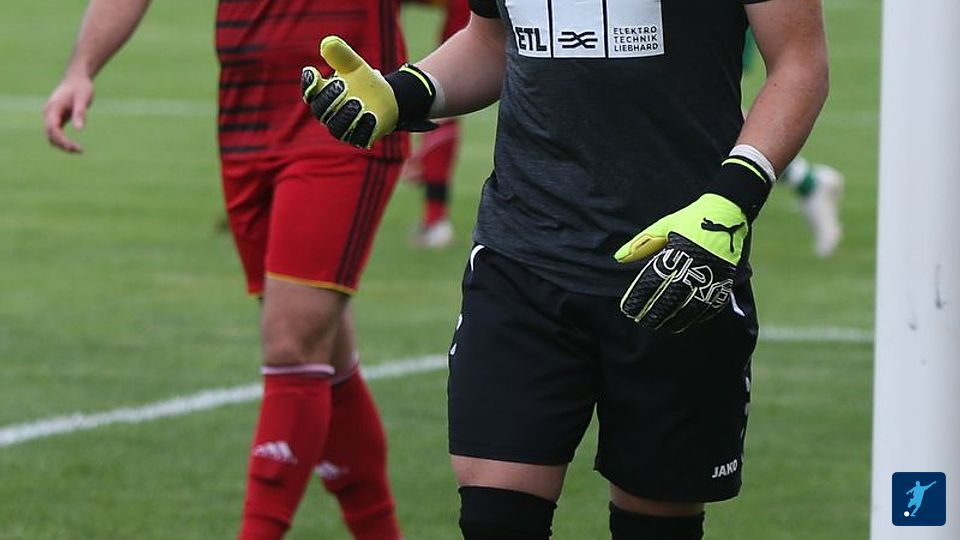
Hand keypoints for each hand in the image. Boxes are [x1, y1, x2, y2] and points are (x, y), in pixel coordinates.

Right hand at [43, 75, 93, 152]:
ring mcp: (51, 117)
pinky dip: (63, 141)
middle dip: (63, 145)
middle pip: (50, 135)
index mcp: (53, 108)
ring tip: (79, 150)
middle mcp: (48, 114)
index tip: (73, 147)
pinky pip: (56, 134)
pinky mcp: (56, 119)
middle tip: (80, 150)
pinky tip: (75, 146)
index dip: (62, 140)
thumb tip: (79, 129)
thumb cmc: (81, 87)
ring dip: (62, 145)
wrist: (76, 78)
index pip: (53, 129)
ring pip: (52, 136)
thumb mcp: (83, 99)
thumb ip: (80, 113)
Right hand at [302, 36, 435, 148]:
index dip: (308, 84)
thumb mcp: (354, 64)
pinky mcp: (359, 138)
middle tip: (343, 85)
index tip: (313, 71)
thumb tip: (328, 43)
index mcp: (323, 95)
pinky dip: (364, 128)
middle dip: (330, 98)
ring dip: (346, 115)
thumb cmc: (364, 80)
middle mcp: (329, 114)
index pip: (309, 92)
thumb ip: (341, 54)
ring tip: (359, 102)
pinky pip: (358, 138)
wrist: (387, 99)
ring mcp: (343, 129)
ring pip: (338, 127)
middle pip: (321, 110)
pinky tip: (372, 116)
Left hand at [615, 194, 747, 331]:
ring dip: (676, 318)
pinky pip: (713, 302)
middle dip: (654, 312)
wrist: (728, 211)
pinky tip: (689, 320)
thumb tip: (618, 258)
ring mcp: (712, 274)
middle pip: (670, 297)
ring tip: (663, 326)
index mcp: (676, 252)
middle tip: (642, 321)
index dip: (639, 297)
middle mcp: (694, 265)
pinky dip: (699, 314)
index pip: (652, 281)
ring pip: (691, 305)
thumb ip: (641, 243)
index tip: (628, 308)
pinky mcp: (726, 278)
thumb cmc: (691, 218)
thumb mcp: (663, 226)